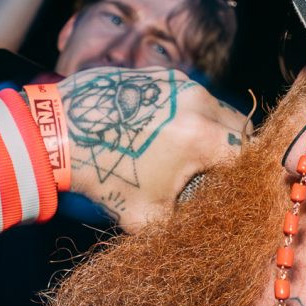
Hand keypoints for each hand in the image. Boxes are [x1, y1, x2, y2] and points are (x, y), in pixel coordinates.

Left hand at [57, 66, 249, 230]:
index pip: (247, 156)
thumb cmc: (104, 175)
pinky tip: (163, 133)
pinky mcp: (157, 75)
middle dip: (232, 150)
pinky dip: (185, 113)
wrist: (58, 136)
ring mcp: (177, 83)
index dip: (243, 176)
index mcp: (202, 136)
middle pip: (239, 126)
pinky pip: (187, 94)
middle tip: (215, 172)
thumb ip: (185, 222)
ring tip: (187, 152)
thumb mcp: (148, 216)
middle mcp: (196, 102)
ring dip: (211, 129)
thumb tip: (203, 230)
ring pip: (214, 107)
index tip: (233, 188)